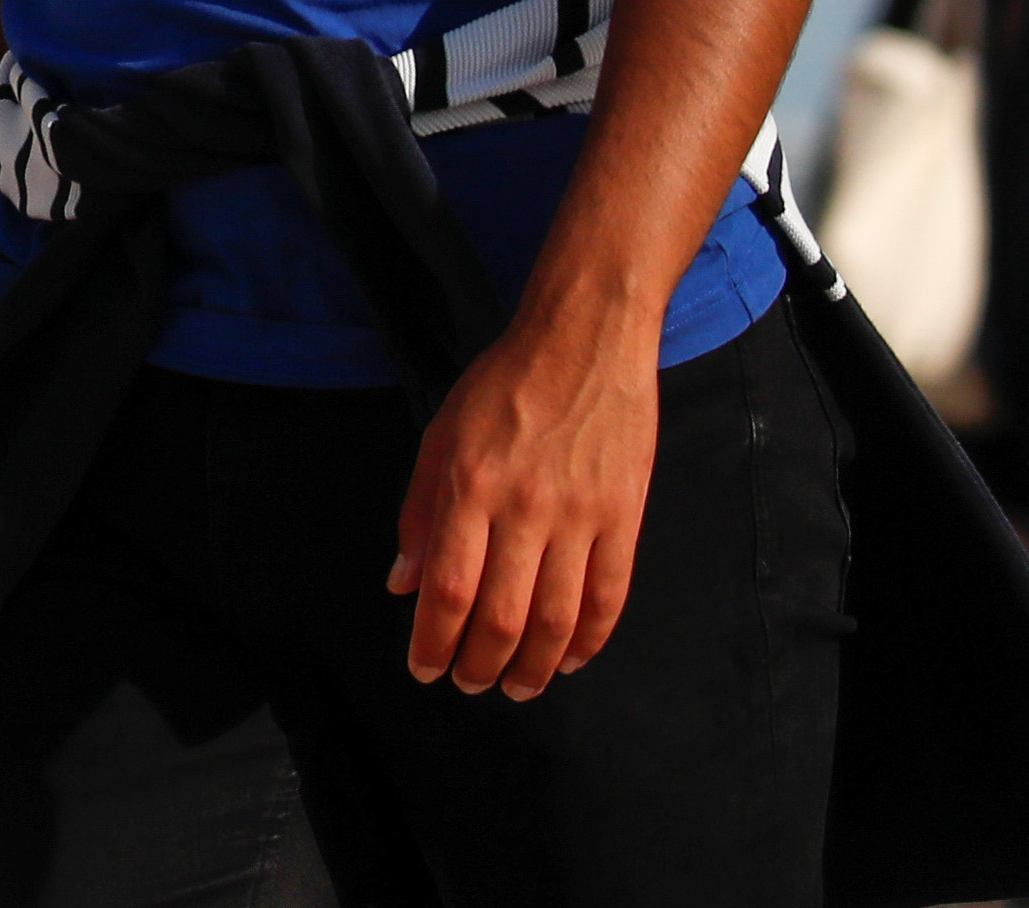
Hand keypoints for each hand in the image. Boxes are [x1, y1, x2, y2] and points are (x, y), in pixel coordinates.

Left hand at [387, 313, 658, 696]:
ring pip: (558, 617)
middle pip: (502, 614)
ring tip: (516, 686)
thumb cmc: (502, 386)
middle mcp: (525, 506)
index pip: (449, 587)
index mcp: (471, 485)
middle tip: (469, 685)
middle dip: (481, 664)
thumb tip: (403, 585)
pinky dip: (590, 639)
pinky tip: (570, 659)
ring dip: (534, 666)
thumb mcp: (441, 435)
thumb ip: (420, 512)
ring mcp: (581, 514)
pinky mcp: (625, 515)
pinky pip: (610, 595)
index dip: (435, 640)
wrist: (584, 341)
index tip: (426, 669)